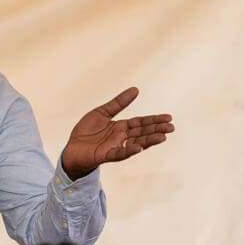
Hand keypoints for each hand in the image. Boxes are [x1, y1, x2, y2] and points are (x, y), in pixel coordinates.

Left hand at [59, 87, 174, 180]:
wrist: (72, 148)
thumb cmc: (86, 132)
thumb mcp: (102, 112)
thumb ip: (118, 103)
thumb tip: (136, 89)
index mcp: (121, 127)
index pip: (141, 122)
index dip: (154, 120)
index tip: (169, 117)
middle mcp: (121, 137)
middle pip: (142, 132)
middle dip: (156, 130)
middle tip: (171, 127)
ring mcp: (115, 146)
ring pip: (135, 143)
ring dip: (148, 140)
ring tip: (162, 137)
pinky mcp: (105, 155)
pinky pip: (119, 153)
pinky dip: (128, 150)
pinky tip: (138, 147)